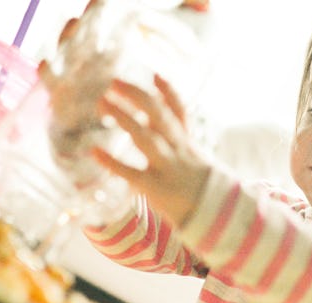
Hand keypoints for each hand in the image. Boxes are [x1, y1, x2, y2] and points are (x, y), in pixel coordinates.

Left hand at [92, 75, 210, 226]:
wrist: (217, 220)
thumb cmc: (200, 191)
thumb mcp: (197, 163)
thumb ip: (180, 146)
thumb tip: (162, 131)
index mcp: (187, 144)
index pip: (180, 111)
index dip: (168, 92)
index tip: (154, 74)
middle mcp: (178, 150)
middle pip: (160, 115)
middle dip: (137, 95)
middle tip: (114, 81)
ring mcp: (168, 168)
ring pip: (146, 137)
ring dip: (124, 117)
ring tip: (102, 102)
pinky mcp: (156, 188)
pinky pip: (132, 173)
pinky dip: (112, 162)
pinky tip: (94, 152)